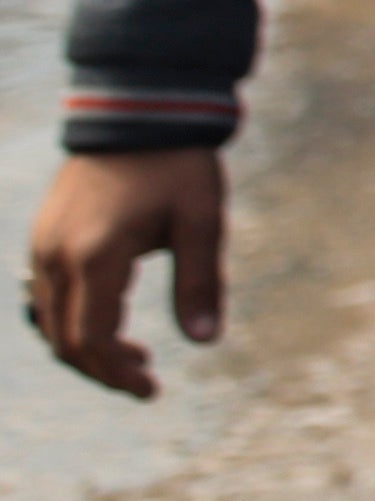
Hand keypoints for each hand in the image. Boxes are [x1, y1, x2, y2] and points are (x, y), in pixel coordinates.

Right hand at [28, 150, 228, 395]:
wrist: (137, 109)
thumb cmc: (177, 164)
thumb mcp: (202, 221)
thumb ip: (201, 282)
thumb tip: (205, 341)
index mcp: (96, 257)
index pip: (92, 340)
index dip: (118, 374)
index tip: (151, 390)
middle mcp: (57, 256)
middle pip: (65, 340)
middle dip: (103, 369)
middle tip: (146, 380)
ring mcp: (43, 245)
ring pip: (50, 321)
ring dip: (86, 347)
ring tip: (134, 356)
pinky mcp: (43, 235)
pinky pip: (45, 296)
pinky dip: (71, 321)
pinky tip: (108, 321)